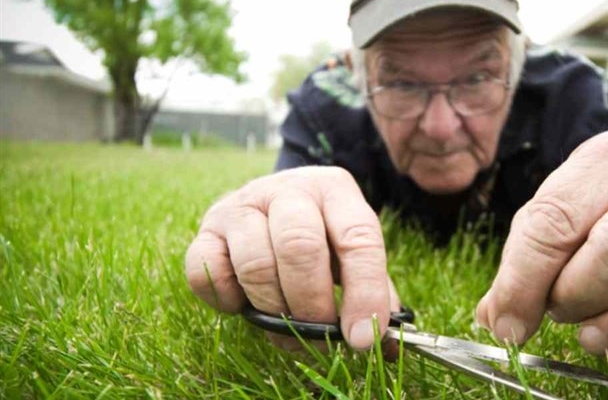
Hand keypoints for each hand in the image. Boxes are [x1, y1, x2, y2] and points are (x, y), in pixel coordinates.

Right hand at [185, 166, 398, 349]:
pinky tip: (244, 303)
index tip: (363, 337)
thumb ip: (374, 290)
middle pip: (300, 247)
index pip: (358, 237)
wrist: (271, 201)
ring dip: (273, 308)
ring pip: (255, 264)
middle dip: (312, 304)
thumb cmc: (321, 235)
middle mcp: (288, 188)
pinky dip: (227, 299)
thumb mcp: (351, 251)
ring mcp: (242, 204)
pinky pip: (208, 271)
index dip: (365, 292)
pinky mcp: (207, 228)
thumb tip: (385, 341)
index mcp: (335, 189)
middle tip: (318, 333)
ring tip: (285, 324)